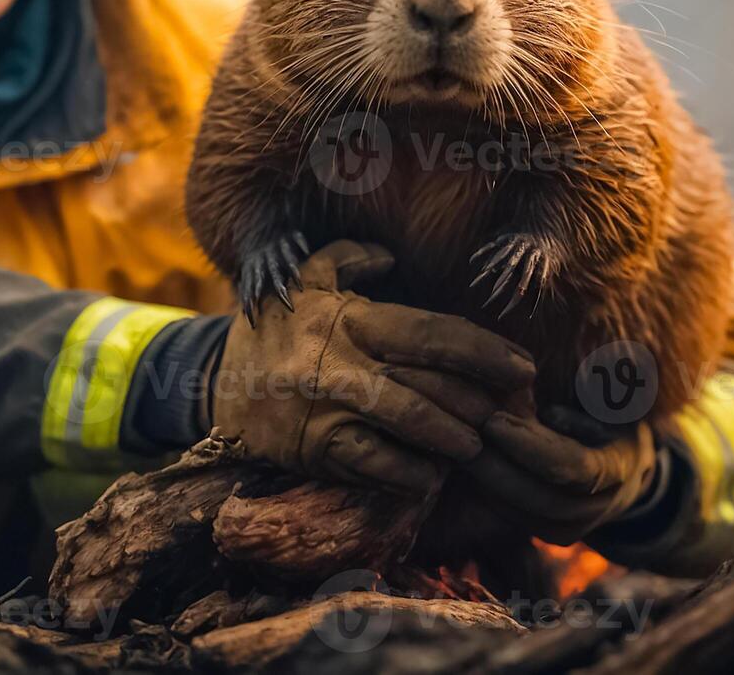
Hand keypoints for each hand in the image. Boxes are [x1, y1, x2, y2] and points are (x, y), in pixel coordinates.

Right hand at [210, 240, 537, 494]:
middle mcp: (339, 361)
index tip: (523, 368)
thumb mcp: (302, 281)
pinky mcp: (312, 448)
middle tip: (511, 416)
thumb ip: (347, 257)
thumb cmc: (274, 329)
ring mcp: (325, 407)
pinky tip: (431, 478)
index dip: (482, 351)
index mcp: (347, 318)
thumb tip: (390, 255)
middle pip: (427, 381)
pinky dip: (407, 474)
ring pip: (405, 423)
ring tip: (476, 446)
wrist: (211, 384)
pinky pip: (371, 464)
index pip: (428, 332)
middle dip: (477, 402)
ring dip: (450, 438)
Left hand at [462, 408, 657, 544]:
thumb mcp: (613, 396)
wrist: (625, 466)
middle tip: (458, 435)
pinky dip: (484, 490)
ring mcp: (572, 528)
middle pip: (539, 497)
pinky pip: (510, 515)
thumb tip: (552, 406)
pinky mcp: (547, 532)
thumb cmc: (612, 416)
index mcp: (618, 469)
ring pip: (520, 511)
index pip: (571, 466)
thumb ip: (593, 391)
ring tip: (453, 447)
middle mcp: (597, 507)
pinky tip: (462, 463)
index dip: (530, 446)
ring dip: (484, 481)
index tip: (493, 420)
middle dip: (496, 467)